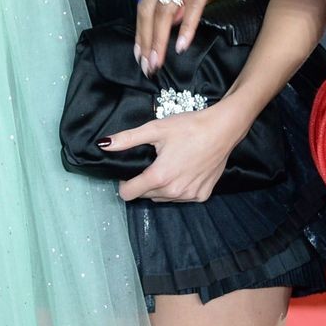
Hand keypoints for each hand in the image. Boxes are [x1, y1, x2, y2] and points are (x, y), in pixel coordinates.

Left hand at [106, 102, 247, 202]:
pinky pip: (181, 197)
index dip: (124, 183)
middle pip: (145, 195)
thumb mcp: (155, 129)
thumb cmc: (188, 127)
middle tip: (152, 163)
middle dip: (143, 183)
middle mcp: (174, 191)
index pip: (128, 194)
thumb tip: (103, 144)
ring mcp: (189, 195)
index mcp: (159, 177)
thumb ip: (127, 139)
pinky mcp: (202, 195)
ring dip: (160, 187)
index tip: (129, 171)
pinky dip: (178, 188)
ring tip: (168, 165)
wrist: (222, 129)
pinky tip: (183, 171)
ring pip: (163, 198)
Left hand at [134, 0, 276, 72]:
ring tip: (159, 61)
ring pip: (166, 9)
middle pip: (150, 9)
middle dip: (146, 40)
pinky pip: (193, 3)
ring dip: (160, 39)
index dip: (141, 31)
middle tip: (146, 65)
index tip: (141, 55)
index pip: (146, 5)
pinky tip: (183, 45)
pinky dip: (187, 26)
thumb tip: (172, 21)